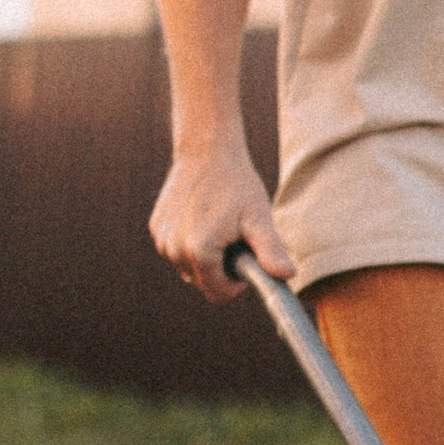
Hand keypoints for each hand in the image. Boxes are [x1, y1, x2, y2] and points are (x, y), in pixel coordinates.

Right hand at [149, 141, 293, 297]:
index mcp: (200, 251)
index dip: (236, 284)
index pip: (217, 294)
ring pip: (188, 267)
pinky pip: (176, 249)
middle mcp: (174, 249)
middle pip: (202, 282)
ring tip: (218, 225)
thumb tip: (288, 275)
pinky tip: (201, 216)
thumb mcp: (258, 218)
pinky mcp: (156, 227)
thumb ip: (271, 251)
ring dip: (205, 256)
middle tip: (233, 237)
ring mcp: (161, 238)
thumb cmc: (236, 183)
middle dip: (221, 268)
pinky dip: (189, 241)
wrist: (206, 150)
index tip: (245, 260)